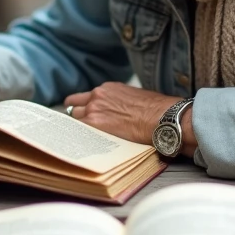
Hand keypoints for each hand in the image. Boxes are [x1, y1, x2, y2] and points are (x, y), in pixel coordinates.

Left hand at [63, 83, 192, 150]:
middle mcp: (97, 96)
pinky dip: (78, 137)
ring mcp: (93, 110)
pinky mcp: (93, 124)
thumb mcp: (132, 97)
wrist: (161, 117)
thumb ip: (116, 101)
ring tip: (79, 138)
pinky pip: (78, 131)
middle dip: (76, 117)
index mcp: (107, 89)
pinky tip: (80, 144)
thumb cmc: (154, 110)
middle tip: (78, 127)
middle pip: (73, 106)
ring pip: (74, 119)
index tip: (82, 115)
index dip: (82, 108)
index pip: (84, 97)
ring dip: (77, 128)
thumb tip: (114, 112)